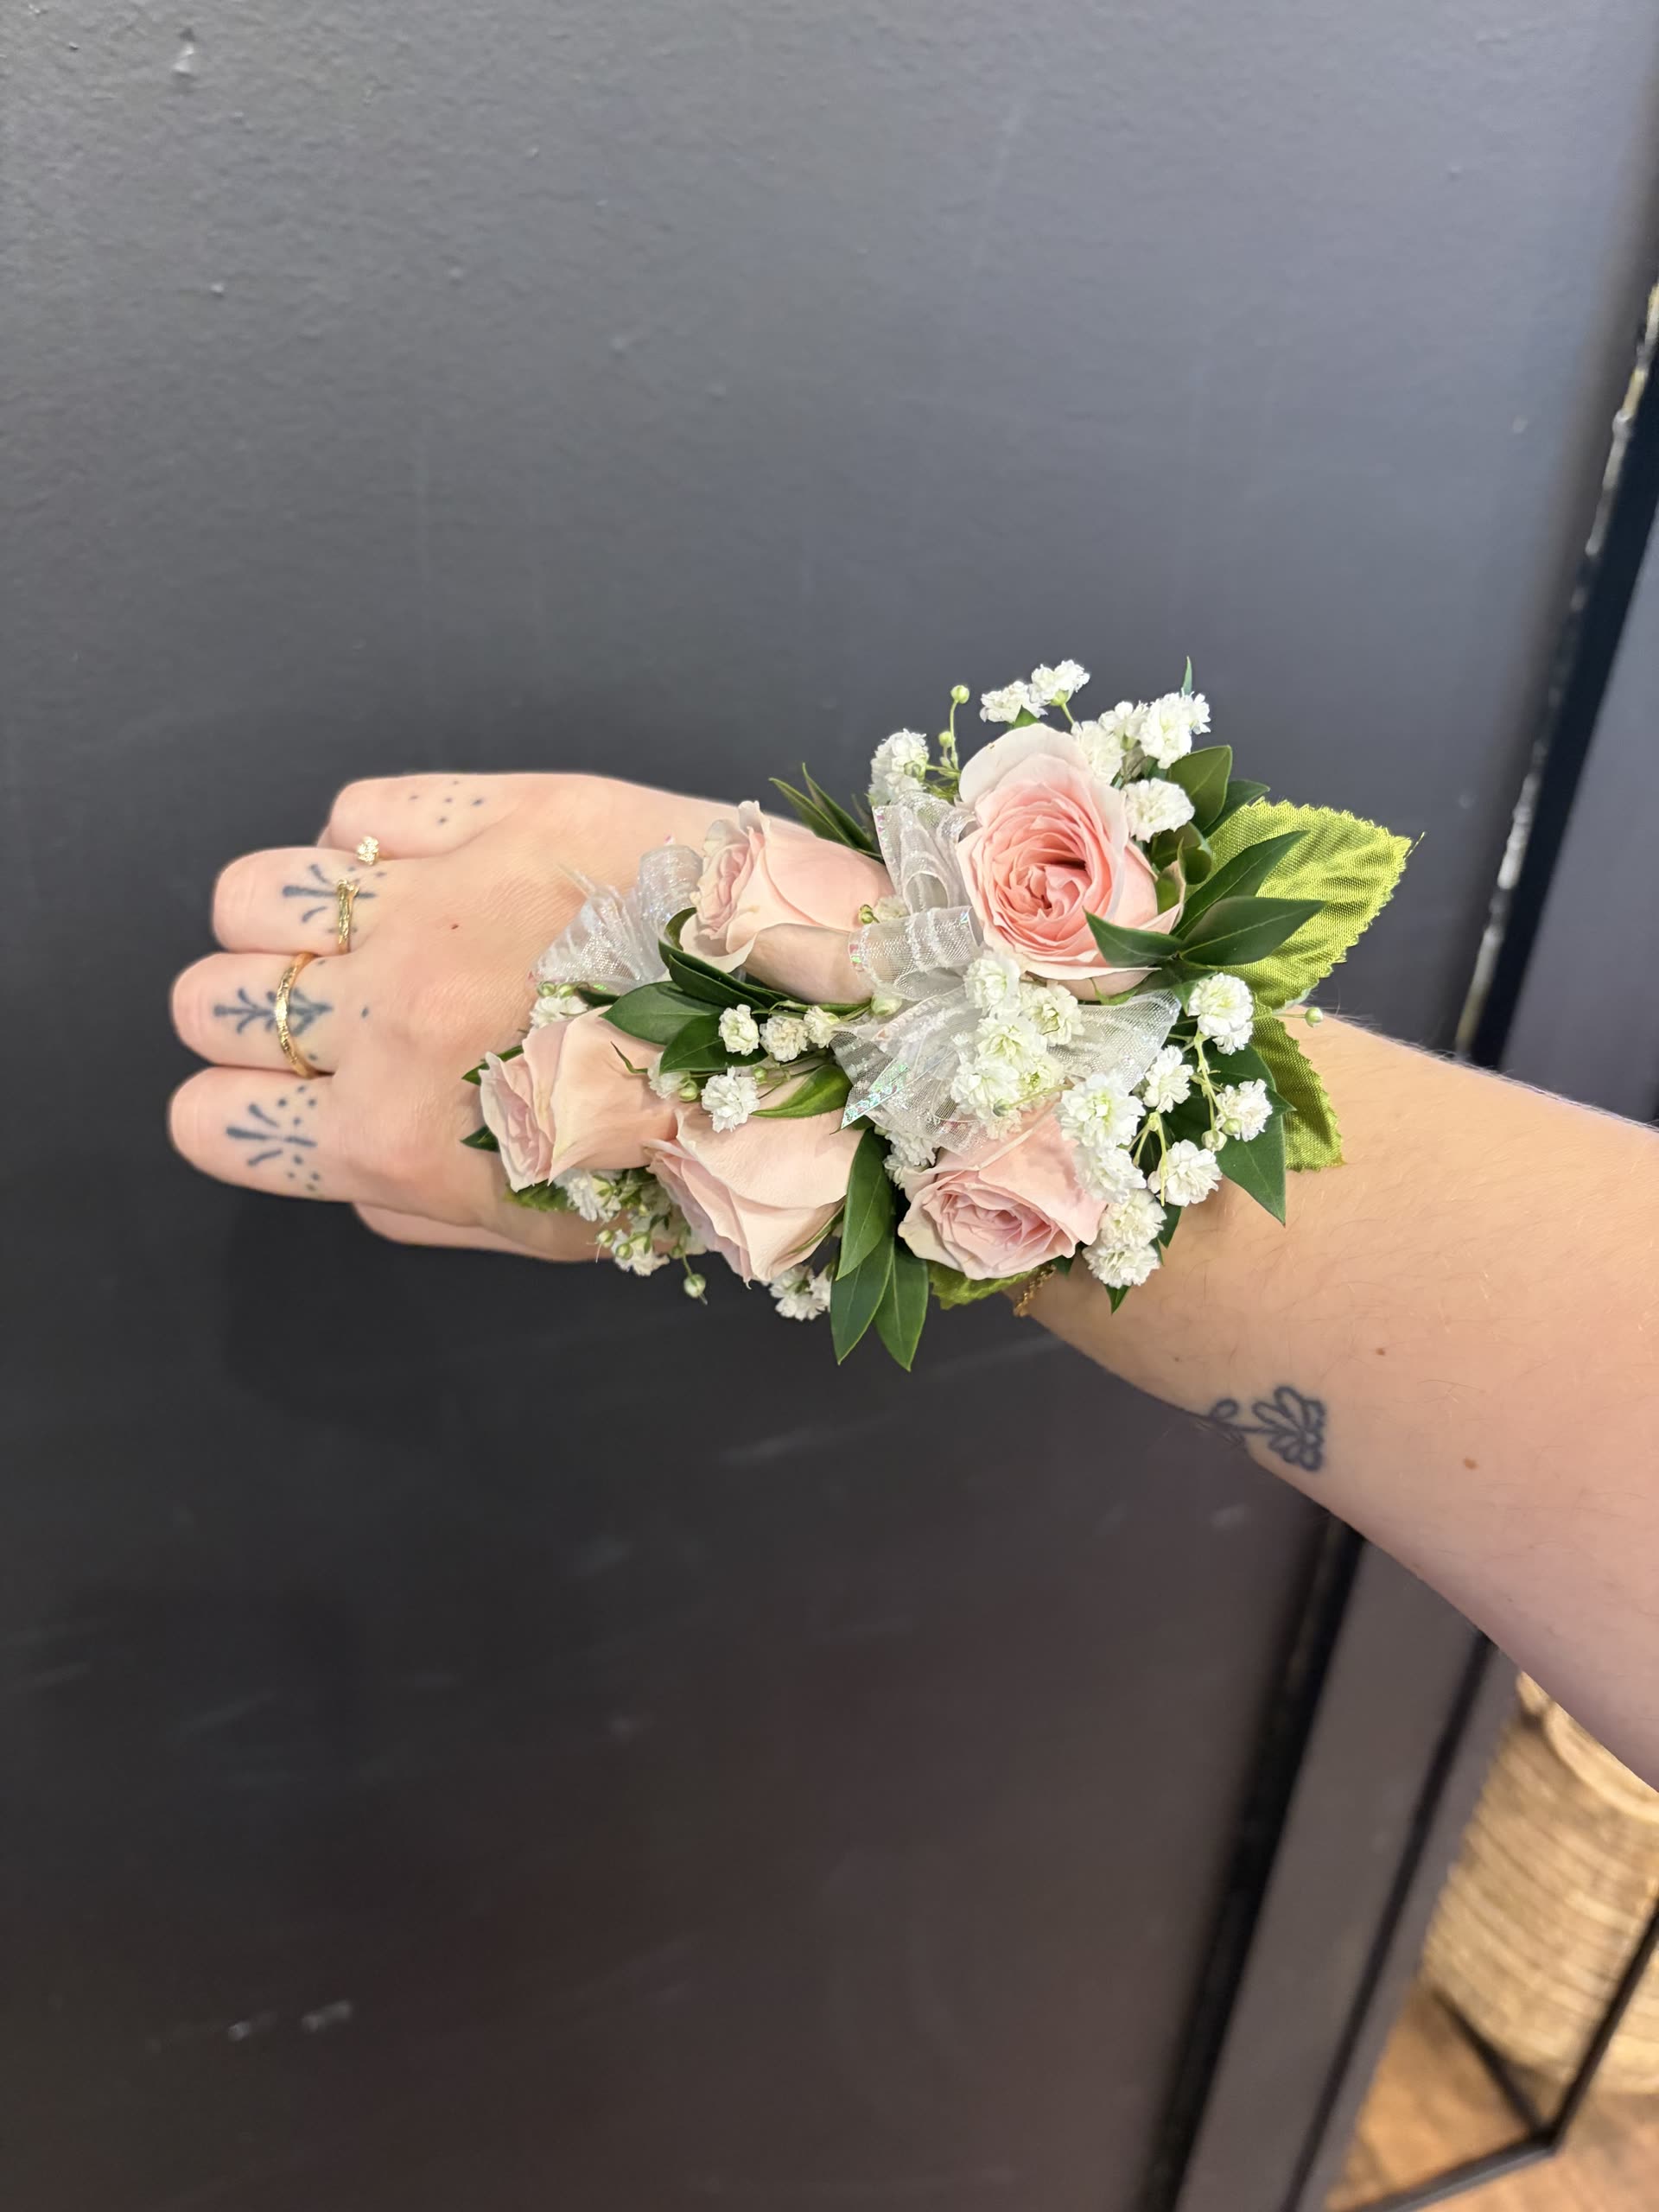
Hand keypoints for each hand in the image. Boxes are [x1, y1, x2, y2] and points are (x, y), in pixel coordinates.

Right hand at [169, 772, 717, 1256]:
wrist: (846, 1024)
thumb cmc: (710, 1148)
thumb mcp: (558, 1233)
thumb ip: (421, 1207)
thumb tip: (347, 1158)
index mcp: (395, 1138)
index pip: (206, 1120)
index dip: (240, 1112)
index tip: (289, 1100)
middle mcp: (388, 1014)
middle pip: (207, 1001)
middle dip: (259, 1018)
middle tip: (344, 1021)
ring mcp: (437, 902)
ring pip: (252, 894)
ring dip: (293, 924)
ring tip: (375, 938)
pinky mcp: (504, 810)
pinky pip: (360, 809)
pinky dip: (377, 842)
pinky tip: (443, 877)